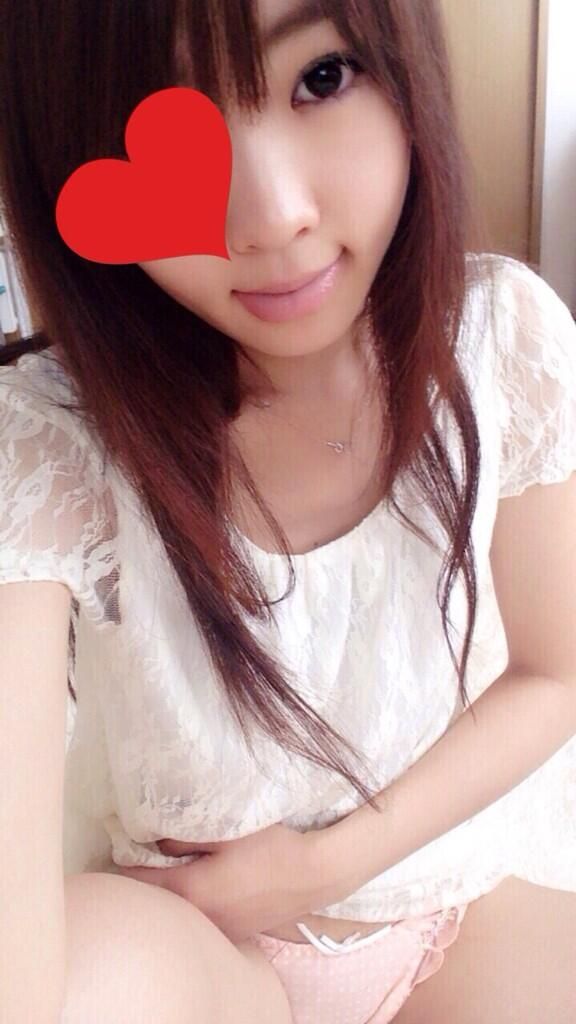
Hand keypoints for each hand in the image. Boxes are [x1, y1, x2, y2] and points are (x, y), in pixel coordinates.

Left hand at [116, 823, 326, 943]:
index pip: (138, 882)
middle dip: (147, 877)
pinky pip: (202, 918)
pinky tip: (207, 883)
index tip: (127, 840)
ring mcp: (217, 931)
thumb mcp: (223, 832)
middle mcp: (198, 919)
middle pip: (156, 900)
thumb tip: (153, 838)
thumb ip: (181, 836)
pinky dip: (195, 902)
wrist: (314, 874)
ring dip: (172, 891)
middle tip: (147, 849)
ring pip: (179, 911)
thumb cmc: (269, 848)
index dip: (127, 859)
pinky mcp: (235, 933)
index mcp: (188, 891)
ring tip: (176, 865)